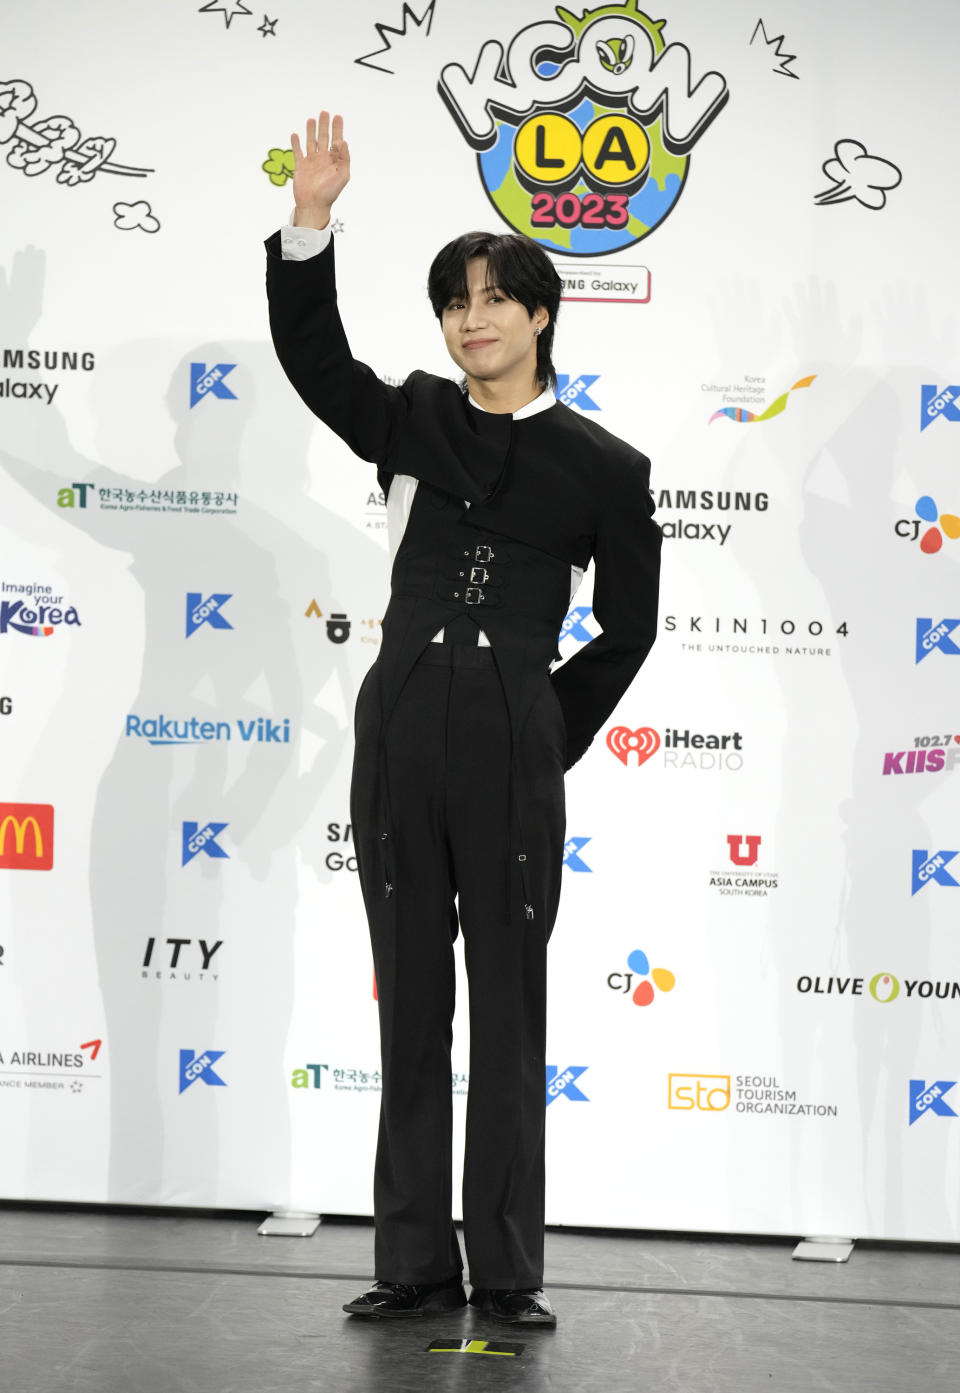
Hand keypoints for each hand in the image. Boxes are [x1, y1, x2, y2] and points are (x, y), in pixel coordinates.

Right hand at [291, 112, 349, 226]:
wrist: (314, 205)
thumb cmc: (330, 193)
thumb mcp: (342, 175)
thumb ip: (345, 158)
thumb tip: (343, 141)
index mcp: (334, 161)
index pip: (337, 141)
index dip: (337, 129)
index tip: (337, 117)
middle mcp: (323, 159)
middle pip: (324, 138)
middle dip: (324, 125)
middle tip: (324, 113)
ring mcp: (311, 162)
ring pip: (311, 142)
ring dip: (311, 130)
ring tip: (311, 119)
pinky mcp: (300, 166)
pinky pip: (297, 152)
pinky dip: (295, 143)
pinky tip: (295, 134)